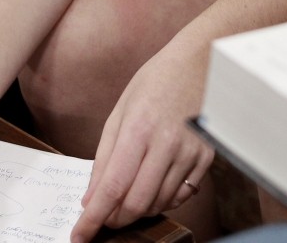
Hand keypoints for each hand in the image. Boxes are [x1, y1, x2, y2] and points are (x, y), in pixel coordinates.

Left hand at [72, 41, 214, 241]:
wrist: (201, 62)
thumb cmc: (156, 83)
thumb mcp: (120, 112)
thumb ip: (105, 157)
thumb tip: (91, 197)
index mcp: (138, 129)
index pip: (112, 186)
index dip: (94, 217)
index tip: (80, 235)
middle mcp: (166, 144)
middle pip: (136, 203)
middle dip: (114, 219)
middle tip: (103, 217)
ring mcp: (190, 153)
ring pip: (158, 203)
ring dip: (137, 210)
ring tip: (127, 197)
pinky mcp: (206, 158)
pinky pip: (181, 195)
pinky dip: (161, 201)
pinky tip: (152, 187)